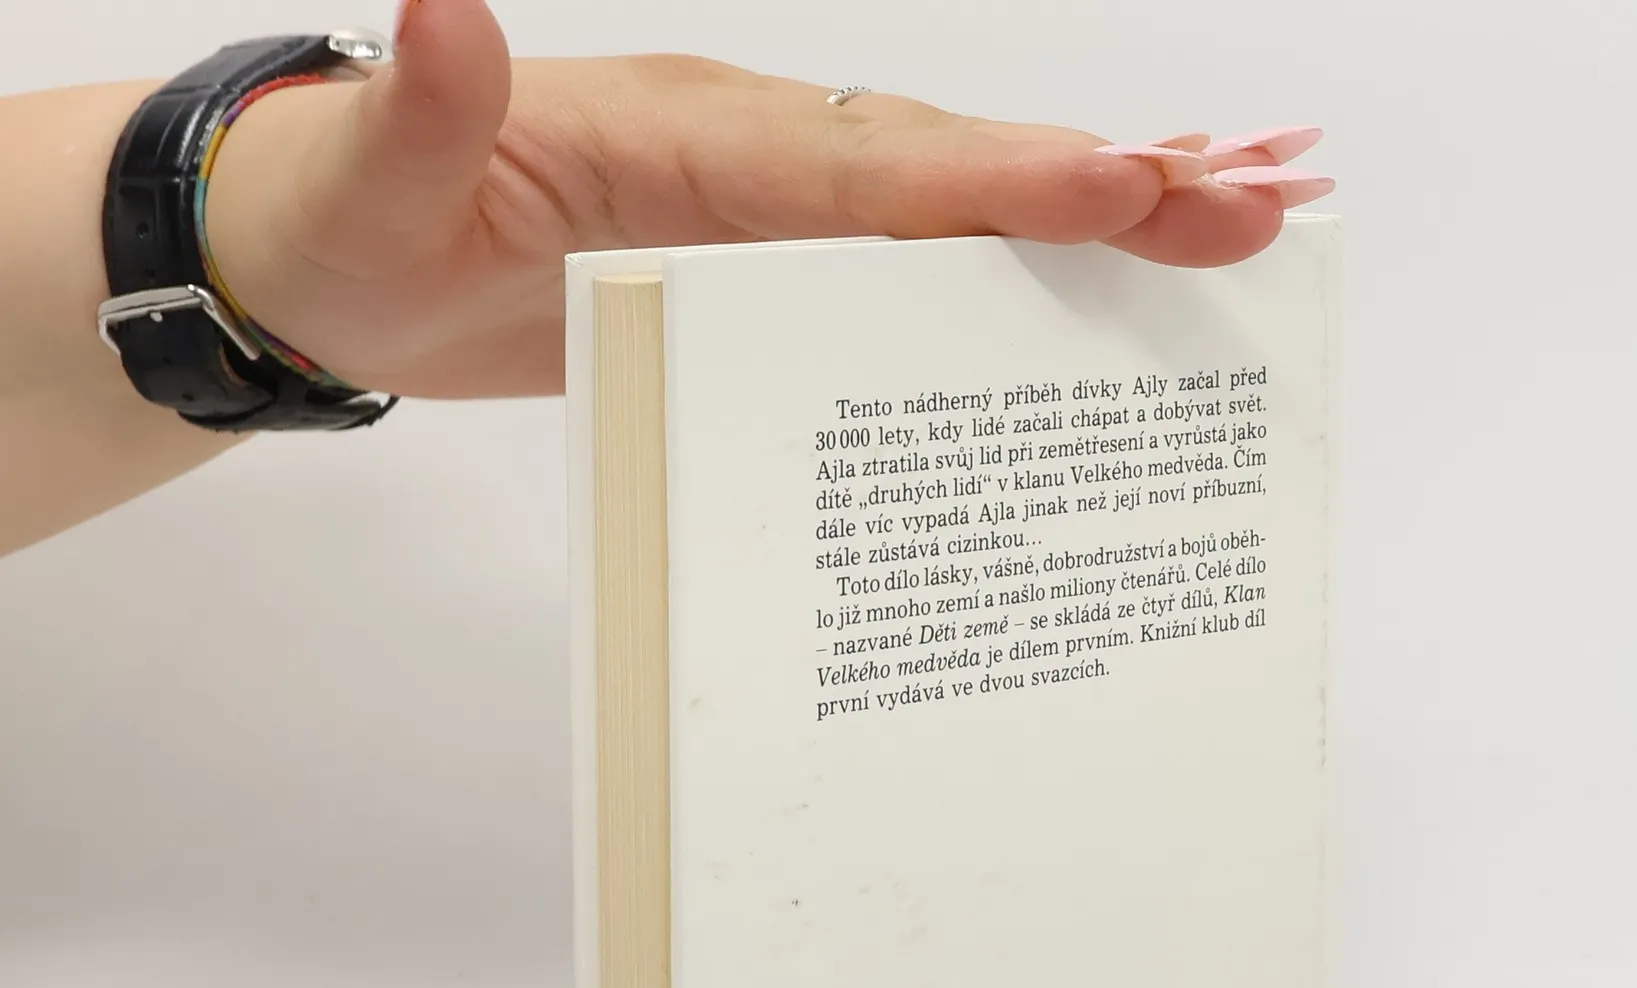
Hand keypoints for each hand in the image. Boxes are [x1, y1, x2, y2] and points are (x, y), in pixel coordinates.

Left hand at [205, 0, 1333, 398]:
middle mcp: (751, 155)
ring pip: (962, 204)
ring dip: (1104, 215)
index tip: (1118, 189)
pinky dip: (1025, 253)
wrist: (333, 259)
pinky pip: (920, 258)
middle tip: (1256, 206)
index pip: (858, 165)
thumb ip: (425, 114)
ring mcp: (773, 209)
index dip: (990, 180)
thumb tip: (445, 10)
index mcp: (679, 139)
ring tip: (1246, 219)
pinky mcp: (776, 265)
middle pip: (951, 170)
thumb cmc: (355, 228)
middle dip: (1102, 191)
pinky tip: (1112, 257)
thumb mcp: (370, 183)